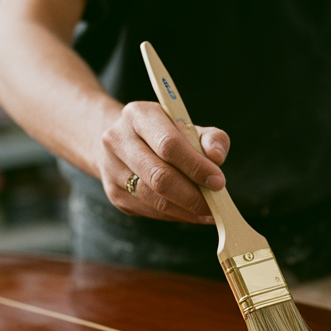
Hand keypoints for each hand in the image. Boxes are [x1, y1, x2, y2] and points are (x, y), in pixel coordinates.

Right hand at [97, 101, 229, 223]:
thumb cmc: (163, 133)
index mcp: (138, 115)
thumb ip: (211, 137)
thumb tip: (217, 157)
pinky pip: (150, 211)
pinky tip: (191, 213)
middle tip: (216, 205)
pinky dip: (175, 215)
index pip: (169, 145)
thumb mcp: (189, 125)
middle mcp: (118, 140)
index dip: (195, 166)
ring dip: (186, 210)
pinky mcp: (114, 193)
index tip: (219, 182)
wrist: (122, 141)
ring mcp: (112, 169)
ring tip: (208, 213)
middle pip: (159, 176)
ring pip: (154, 199)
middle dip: (192, 195)